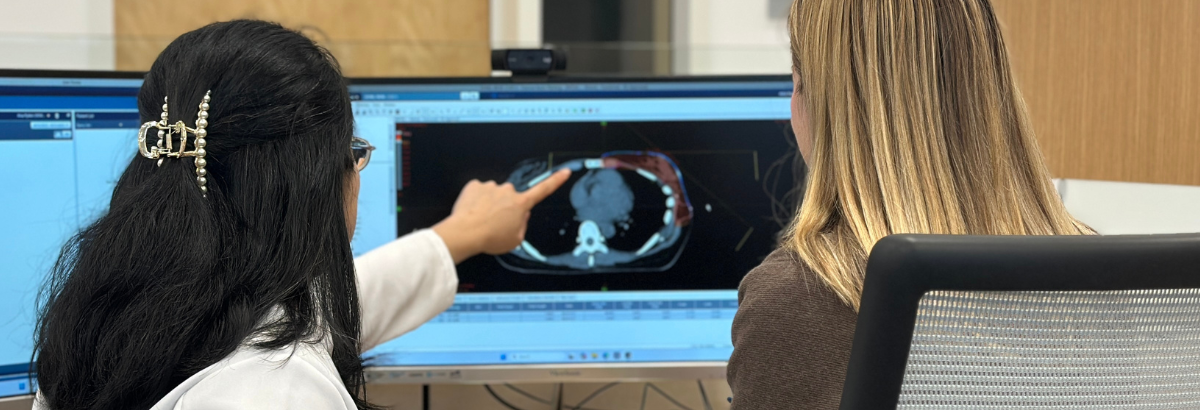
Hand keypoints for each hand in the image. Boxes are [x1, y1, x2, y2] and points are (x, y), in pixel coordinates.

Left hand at [433, 169, 570, 262]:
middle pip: (511, 198)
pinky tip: (472, 212)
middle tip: (495, 223)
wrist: (465, 233)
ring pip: (493, 195)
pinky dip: (475, 201)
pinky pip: (478, 192)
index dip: (556, 180)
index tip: (565, 171)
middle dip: (505, 207)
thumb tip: (521, 216)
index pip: (543, 190)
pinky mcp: (475, 185)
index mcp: (520, 204)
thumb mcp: (515, 240)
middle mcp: (508, 191)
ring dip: (489, 204)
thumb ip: (522, 226)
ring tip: (481, 220)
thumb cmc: (490, 239)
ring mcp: (491, 186)